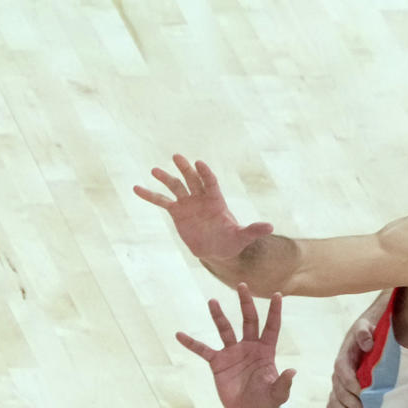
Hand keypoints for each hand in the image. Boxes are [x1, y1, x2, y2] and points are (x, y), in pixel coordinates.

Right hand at [133, 155, 274, 262]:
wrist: (216, 250)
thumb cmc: (231, 242)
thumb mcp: (243, 237)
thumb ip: (254, 230)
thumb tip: (270, 226)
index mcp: (216, 200)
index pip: (210, 182)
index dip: (205, 173)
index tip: (199, 163)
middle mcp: (201, 198)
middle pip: (192, 179)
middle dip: (185, 169)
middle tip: (177, 156)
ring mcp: (187, 204)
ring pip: (175, 187)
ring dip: (165, 179)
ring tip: (154, 170)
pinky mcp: (176, 213)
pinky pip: (161, 202)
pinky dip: (150, 195)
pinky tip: (136, 188)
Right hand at [176, 284, 297, 407]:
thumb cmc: (267, 402)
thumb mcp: (277, 394)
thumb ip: (283, 383)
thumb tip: (292, 371)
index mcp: (265, 351)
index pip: (271, 327)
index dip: (275, 312)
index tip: (279, 294)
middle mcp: (249, 347)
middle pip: (248, 320)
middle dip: (246, 303)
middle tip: (242, 285)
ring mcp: (232, 353)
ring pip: (225, 329)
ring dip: (219, 316)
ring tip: (213, 301)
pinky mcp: (218, 363)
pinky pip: (203, 350)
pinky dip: (191, 343)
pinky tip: (180, 335)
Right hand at [326, 298, 381, 407]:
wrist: (367, 331)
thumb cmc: (369, 329)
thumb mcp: (367, 325)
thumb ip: (364, 332)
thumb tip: (367, 343)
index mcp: (343, 356)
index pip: (343, 372)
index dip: (351, 384)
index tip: (363, 393)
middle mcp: (339, 370)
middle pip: (338, 389)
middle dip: (349, 403)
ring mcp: (339, 380)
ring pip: (334, 398)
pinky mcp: (342, 387)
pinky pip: (333, 401)